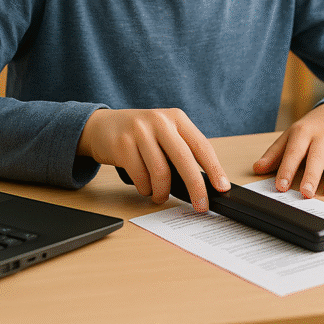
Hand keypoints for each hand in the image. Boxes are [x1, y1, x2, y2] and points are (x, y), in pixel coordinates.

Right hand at [76, 108, 229, 211]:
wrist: (101, 127)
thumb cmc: (139, 134)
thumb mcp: (164, 132)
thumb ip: (181, 150)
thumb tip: (203, 183)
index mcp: (176, 118)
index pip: (202, 145)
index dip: (214, 168)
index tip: (222, 187)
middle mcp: (160, 121)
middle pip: (184, 159)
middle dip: (195, 186)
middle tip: (200, 205)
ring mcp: (139, 131)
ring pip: (160, 172)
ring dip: (162, 192)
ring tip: (160, 196)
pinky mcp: (122, 145)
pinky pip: (140, 177)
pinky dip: (145, 189)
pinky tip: (145, 186)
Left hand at [252, 102, 323, 197]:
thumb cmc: (313, 128)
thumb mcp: (292, 135)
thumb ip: (275, 153)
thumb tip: (257, 169)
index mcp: (303, 132)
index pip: (294, 152)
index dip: (287, 170)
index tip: (281, 186)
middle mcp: (323, 135)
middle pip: (317, 156)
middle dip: (312, 175)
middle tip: (306, 193)